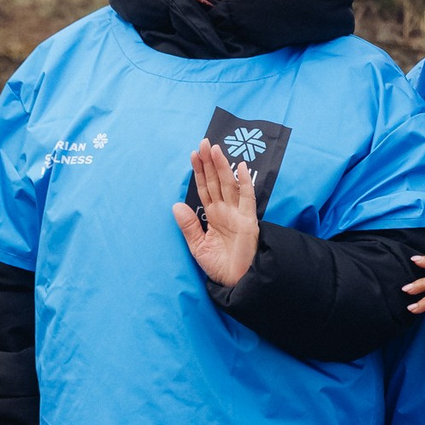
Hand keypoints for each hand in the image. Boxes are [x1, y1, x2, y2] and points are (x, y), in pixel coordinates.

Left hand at [171, 139, 260, 286]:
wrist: (237, 282)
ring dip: (222, 167)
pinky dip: (244, 183)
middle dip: (209, 163)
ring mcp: (238, 214)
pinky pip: (247, 198)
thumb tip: (176, 205)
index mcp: (214, 216)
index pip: (205, 188)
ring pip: (229, 185)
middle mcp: (226, 211)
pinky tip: (240, 167)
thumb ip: (189, 226)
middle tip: (203, 143)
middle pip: (216, 181)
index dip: (199, 172)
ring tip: (214, 149)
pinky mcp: (249, 221)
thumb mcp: (198, 246)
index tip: (193, 154)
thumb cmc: (220, 267)